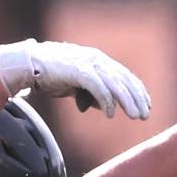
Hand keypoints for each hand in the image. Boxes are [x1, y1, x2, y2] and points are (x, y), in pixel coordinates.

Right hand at [0, 39, 150, 118]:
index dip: (137, 91)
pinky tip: (110, 114)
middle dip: (136, 98)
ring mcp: (87, 63)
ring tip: (135, 116)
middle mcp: (97, 59)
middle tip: (145, 115)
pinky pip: (98, 87)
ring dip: (126, 101)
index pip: (125, 75)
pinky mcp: (78, 70)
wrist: (29, 65)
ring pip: (114, 83)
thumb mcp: (77, 85)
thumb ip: (92, 93)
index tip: (146, 105)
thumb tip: (106, 105)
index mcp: (98, 60)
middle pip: (124, 79)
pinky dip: (106, 101)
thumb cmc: (52, 74)